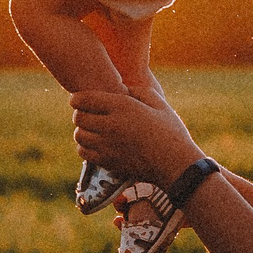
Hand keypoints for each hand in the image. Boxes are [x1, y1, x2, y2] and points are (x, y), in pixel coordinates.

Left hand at [71, 89, 202, 185]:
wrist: (176, 165)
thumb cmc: (171, 132)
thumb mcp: (159, 104)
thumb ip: (139, 91)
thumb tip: (123, 87)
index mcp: (123, 107)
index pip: (84, 100)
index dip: (77, 98)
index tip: (79, 100)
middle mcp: (111, 126)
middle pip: (78, 118)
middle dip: (80, 114)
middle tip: (88, 114)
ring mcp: (108, 146)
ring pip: (79, 135)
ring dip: (83, 131)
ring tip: (92, 130)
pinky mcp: (109, 162)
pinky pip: (84, 152)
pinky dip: (86, 147)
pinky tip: (97, 145)